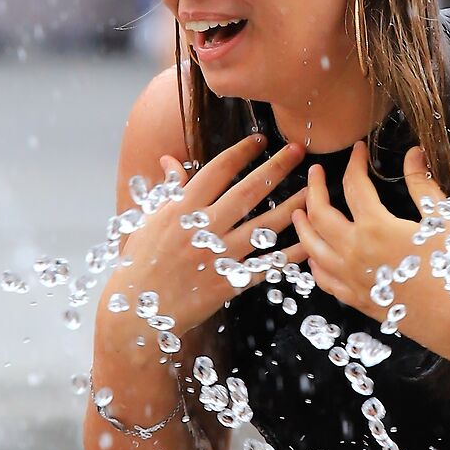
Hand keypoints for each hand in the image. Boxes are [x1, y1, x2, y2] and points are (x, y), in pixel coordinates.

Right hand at [105, 134, 307, 339]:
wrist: (137, 309)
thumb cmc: (140, 261)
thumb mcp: (148, 220)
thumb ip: (167, 189)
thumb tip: (169, 160)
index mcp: (181, 208)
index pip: (218, 170)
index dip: (242, 152)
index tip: (261, 139)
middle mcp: (203, 227)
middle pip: (248, 191)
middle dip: (277, 167)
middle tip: (299, 150)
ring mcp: (218, 255)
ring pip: (264, 226)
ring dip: (292, 207)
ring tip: (312, 192)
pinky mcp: (228, 282)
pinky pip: (266, 265)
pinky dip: (289, 255)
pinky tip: (308, 242)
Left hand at [292, 141, 449, 345]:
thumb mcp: (441, 219)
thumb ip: (422, 184)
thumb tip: (414, 154)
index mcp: (375, 226)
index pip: (354, 184)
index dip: (354, 163)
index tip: (357, 151)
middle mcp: (354, 250)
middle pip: (319, 213)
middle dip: (313, 188)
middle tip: (314, 174)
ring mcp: (349, 276)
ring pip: (311, 246)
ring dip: (302, 225)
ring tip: (299, 212)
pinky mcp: (353, 297)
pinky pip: (322, 278)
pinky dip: (313, 262)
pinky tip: (314, 255)